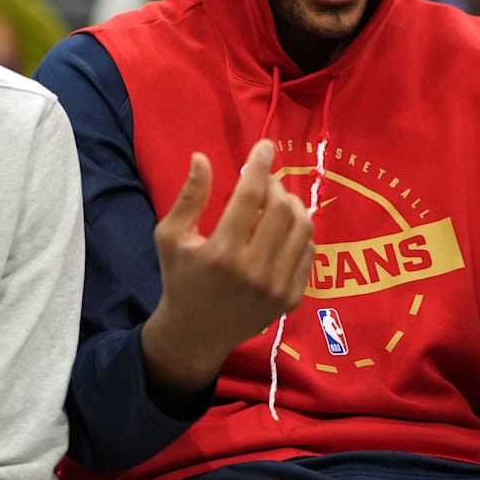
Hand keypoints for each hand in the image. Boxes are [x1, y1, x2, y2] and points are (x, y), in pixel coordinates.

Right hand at [141, 140, 313, 393]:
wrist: (197, 333)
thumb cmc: (180, 278)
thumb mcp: (171, 237)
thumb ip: (189, 197)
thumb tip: (201, 157)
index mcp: (221, 252)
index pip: (250, 195)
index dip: (260, 165)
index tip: (265, 146)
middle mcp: (253, 271)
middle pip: (281, 208)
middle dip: (275, 185)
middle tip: (265, 181)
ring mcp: (277, 287)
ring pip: (302, 227)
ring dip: (293, 205)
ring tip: (276, 201)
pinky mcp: (292, 298)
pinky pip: (308, 251)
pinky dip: (299, 232)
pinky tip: (283, 228)